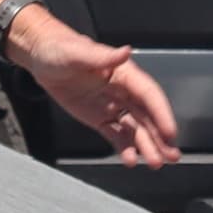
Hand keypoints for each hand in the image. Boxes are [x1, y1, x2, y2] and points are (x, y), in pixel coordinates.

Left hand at [2, 7, 180, 167]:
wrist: (42, 58)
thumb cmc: (60, 49)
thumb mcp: (77, 51)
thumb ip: (102, 56)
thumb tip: (125, 52)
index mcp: (124, 73)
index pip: (149, 95)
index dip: (161, 113)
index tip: (170, 132)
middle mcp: (123, 91)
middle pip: (147, 116)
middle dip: (160, 137)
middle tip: (171, 156)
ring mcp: (112, 106)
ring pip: (134, 129)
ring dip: (146, 146)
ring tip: (155, 163)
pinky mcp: (100, 118)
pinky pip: (115, 135)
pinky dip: (123, 148)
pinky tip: (130, 160)